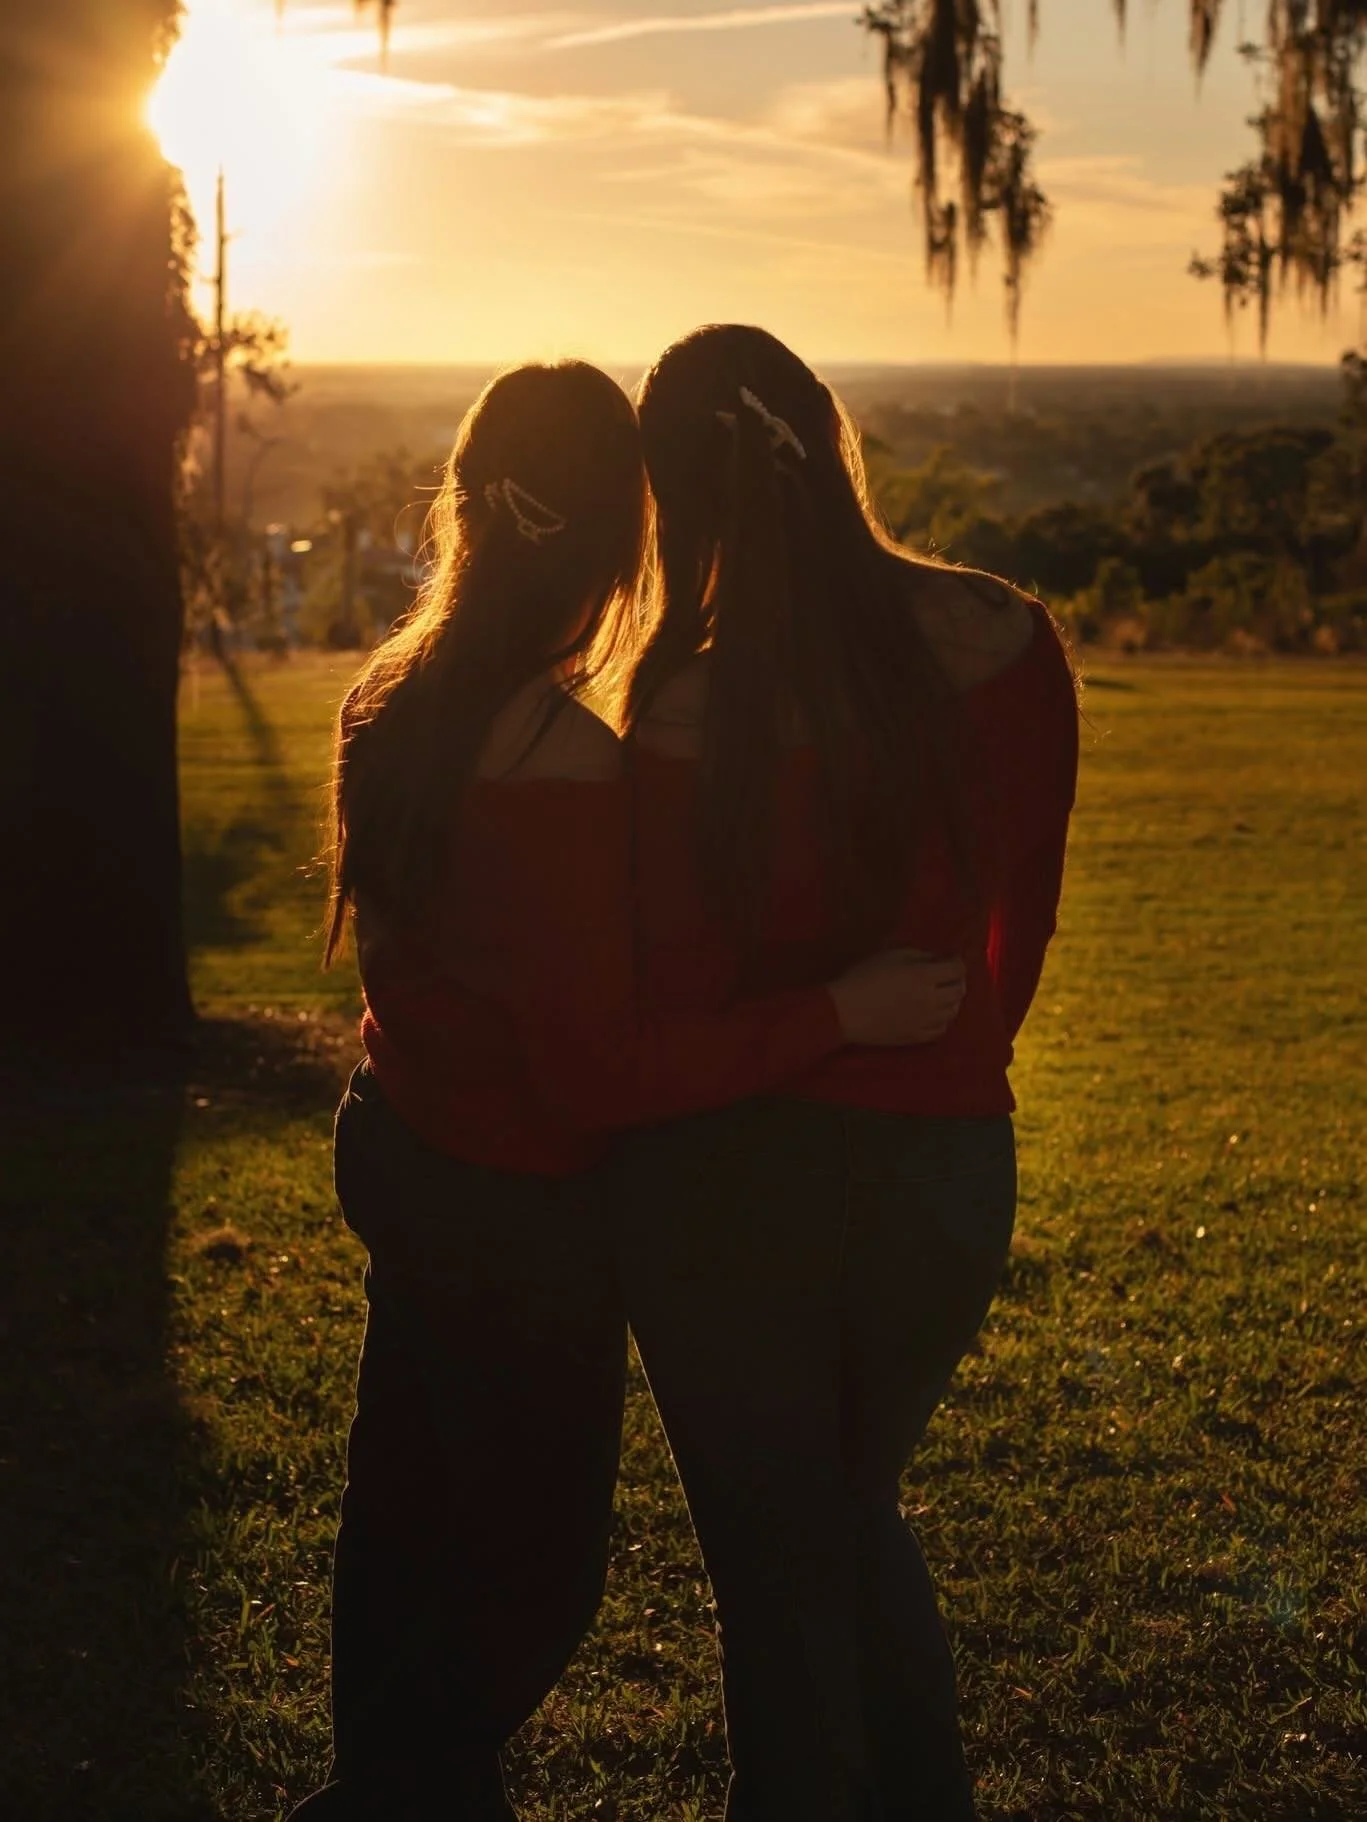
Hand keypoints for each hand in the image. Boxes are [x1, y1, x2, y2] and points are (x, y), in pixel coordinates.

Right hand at [827, 948, 966, 1047]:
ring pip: (953, 1012)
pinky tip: (935, 1015)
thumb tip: (936, 960)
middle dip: (958, 980)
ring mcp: (925, 1021)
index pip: (957, 969)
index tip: (952, 958)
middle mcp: (931, 1000)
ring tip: (944, 995)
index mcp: (924, 976)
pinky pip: (941, 1030)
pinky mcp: (916, 1037)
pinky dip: (943, 1020)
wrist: (843, 1012)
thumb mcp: (890, 955)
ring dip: (953, 1001)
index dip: (958, 961)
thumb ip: (918, 955)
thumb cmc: (862, 977)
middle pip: (959, 991)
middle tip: (950, 976)